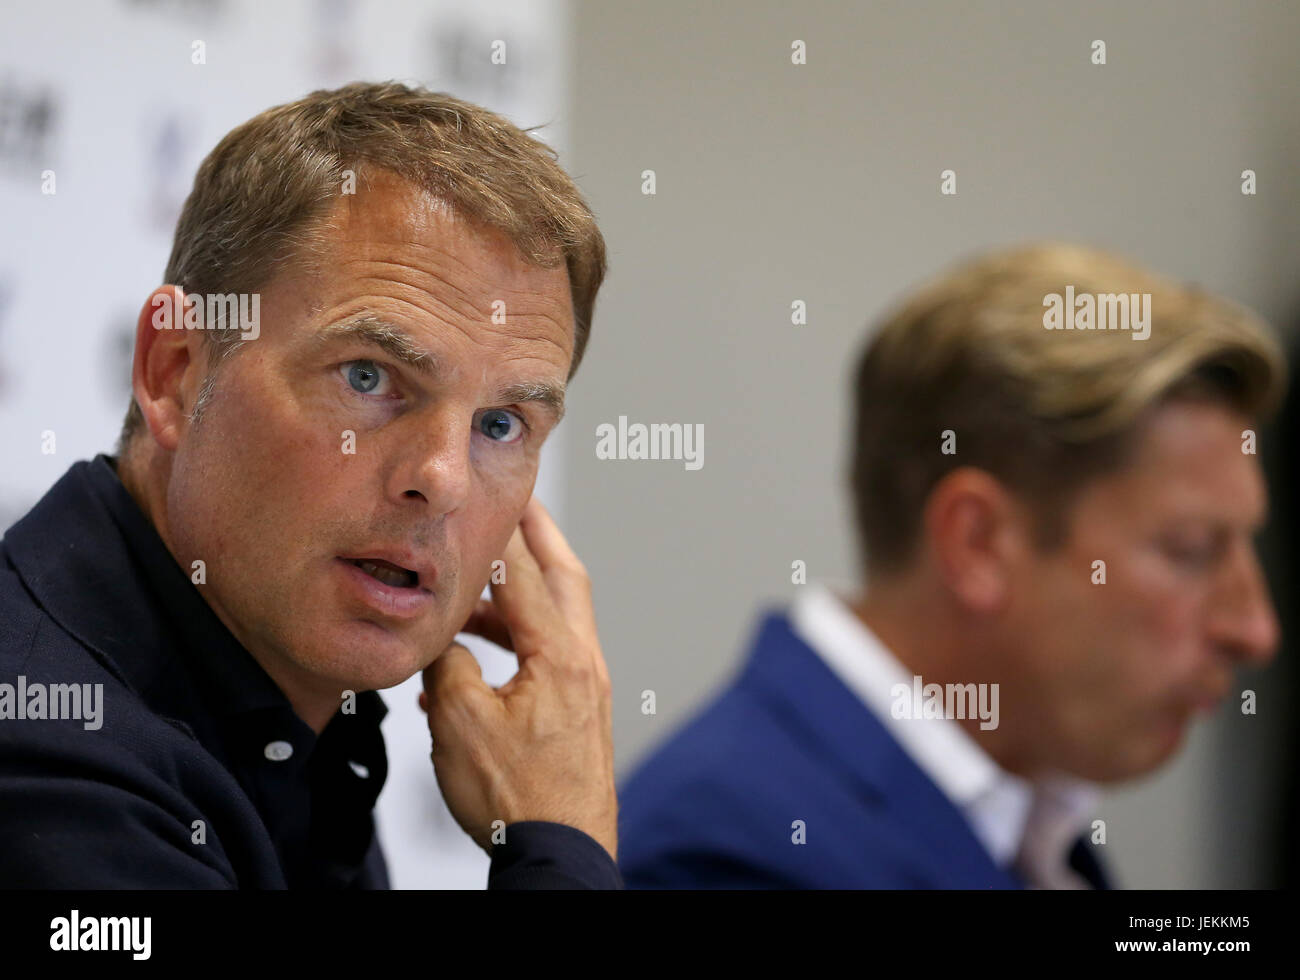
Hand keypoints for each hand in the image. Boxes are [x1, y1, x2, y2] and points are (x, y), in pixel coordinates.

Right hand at [419, 498, 616, 860]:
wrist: (561, 855)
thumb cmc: (518, 800)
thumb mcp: (460, 722)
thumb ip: (447, 664)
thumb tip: (440, 636)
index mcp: (558, 655)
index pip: (524, 572)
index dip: (500, 530)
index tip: (488, 496)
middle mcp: (582, 663)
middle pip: (562, 578)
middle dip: (537, 537)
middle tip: (516, 504)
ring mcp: (585, 688)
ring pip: (553, 619)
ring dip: (515, 598)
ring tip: (471, 590)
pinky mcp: (578, 713)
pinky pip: (546, 657)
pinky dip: (512, 645)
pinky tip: (468, 666)